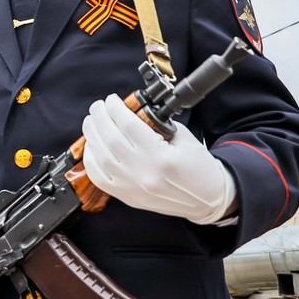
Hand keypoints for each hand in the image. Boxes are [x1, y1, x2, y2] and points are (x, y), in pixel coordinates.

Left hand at [82, 93, 236, 224]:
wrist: (208, 198)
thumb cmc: (198, 167)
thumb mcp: (183, 138)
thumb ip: (156, 125)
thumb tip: (130, 112)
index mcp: (162, 157)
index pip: (129, 126)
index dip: (115, 109)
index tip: (111, 100)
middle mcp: (144, 173)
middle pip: (110, 139)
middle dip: (100, 118)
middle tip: (97, 106)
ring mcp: (133, 188)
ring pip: (100, 157)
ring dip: (91, 136)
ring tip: (91, 121)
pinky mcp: (127, 197)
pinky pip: (99, 177)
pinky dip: (91, 159)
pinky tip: (92, 145)